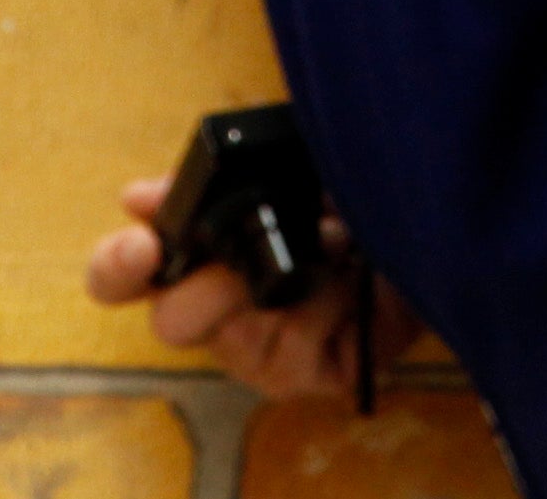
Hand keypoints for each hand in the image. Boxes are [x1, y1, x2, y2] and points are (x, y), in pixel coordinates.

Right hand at [85, 176, 417, 401]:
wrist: (431, 222)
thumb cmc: (348, 196)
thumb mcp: (280, 167)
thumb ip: (208, 181)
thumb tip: (136, 199)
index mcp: (195, 254)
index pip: (121, 276)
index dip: (115, 266)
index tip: (142, 245)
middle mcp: (216, 310)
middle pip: (171, 321)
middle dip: (213, 283)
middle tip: (253, 258)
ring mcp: (260, 351)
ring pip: (240, 338)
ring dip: (289, 281)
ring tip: (331, 243)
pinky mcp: (306, 378)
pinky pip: (297, 350)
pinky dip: (327, 303)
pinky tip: (348, 278)